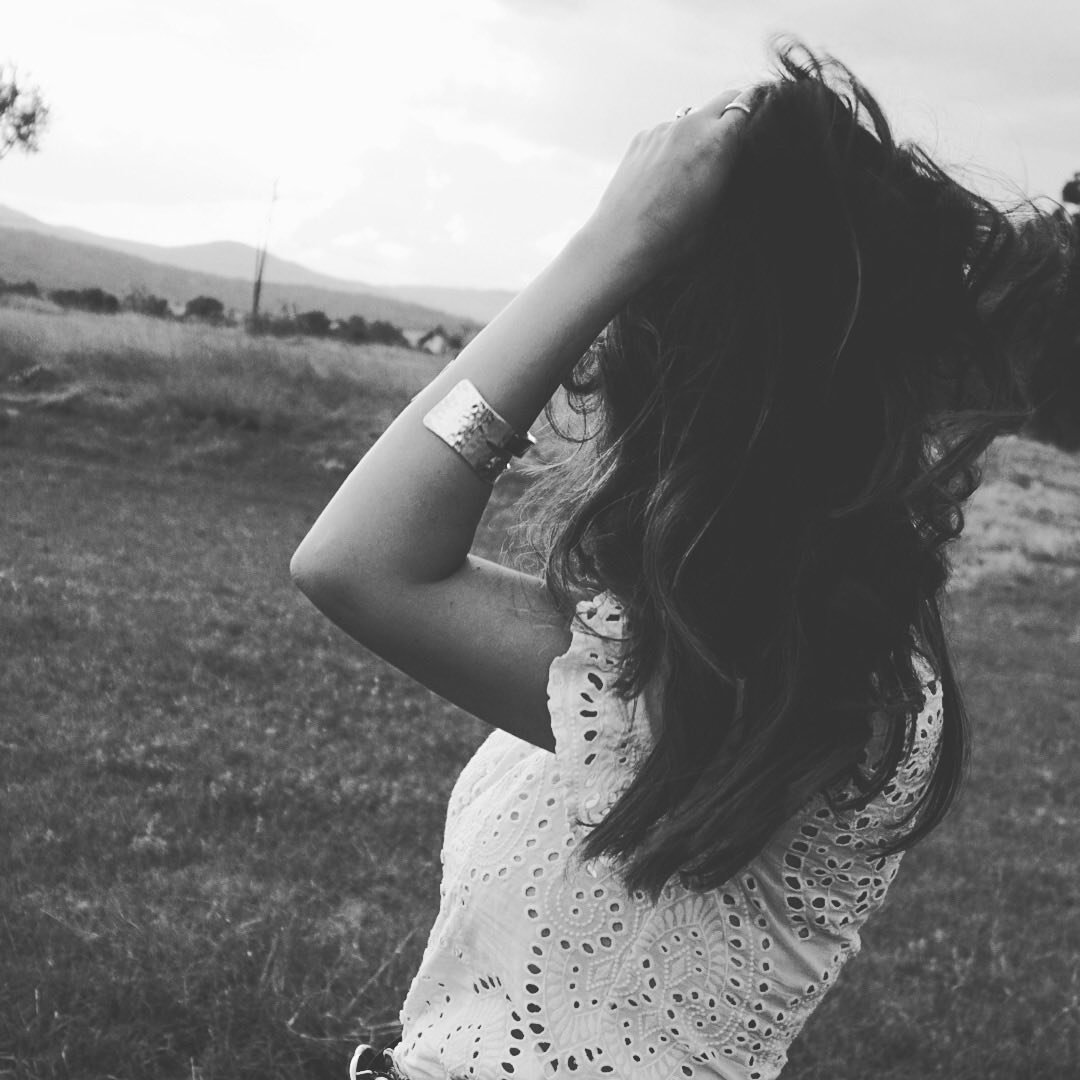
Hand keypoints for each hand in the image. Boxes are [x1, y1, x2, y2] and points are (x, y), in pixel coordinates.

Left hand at [581, 88, 752, 287]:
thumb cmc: (673, 239)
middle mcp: (690, 126)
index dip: (763, 105)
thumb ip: (732, 175)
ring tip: (700, 161)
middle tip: (743, 131)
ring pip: (694, 115)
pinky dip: (675, 142)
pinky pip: (667, 130)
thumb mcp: (718, 213)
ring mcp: (662, 129)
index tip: (769, 113)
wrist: (621, 244)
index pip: (750, 103)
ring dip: (703, 129)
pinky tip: (669, 173)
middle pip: (725, 99)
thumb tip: (741, 161)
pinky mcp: (641, 138)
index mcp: (717, 143)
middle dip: (737, 110)